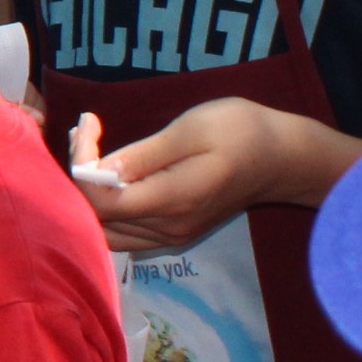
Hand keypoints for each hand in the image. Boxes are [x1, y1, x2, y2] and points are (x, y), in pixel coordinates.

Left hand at [94, 98, 341, 252]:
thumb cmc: (241, 132)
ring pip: (105, 229)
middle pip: (96, 218)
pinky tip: (106, 173)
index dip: (81, 164)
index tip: (89, 124)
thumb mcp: (193, 129)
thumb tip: (97, 171)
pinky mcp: (172, 235)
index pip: (100, 201)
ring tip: (90, 147)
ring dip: (88, 193)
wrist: (282, 159)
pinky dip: (105, 206)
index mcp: (172, 200)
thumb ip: (144, 155)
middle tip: (84, 132)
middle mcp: (167, 229)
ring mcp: (170, 237)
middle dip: (79, 176)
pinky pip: (122, 232)